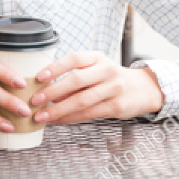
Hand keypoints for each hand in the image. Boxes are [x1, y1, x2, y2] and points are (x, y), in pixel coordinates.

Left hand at [27, 52, 164, 124]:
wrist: (143, 89)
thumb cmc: (111, 78)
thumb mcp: (96, 69)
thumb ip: (74, 76)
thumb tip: (45, 89)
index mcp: (98, 58)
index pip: (74, 58)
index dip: (55, 67)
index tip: (39, 77)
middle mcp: (107, 70)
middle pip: (76, 81)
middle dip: (52, 92)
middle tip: (35, 101)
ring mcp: (114, 88)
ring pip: (82, 100)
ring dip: (59, 110)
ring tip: (42, 116)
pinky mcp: (117, 106)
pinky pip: (89, 114)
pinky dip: (71, 118)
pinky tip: (58, 120)